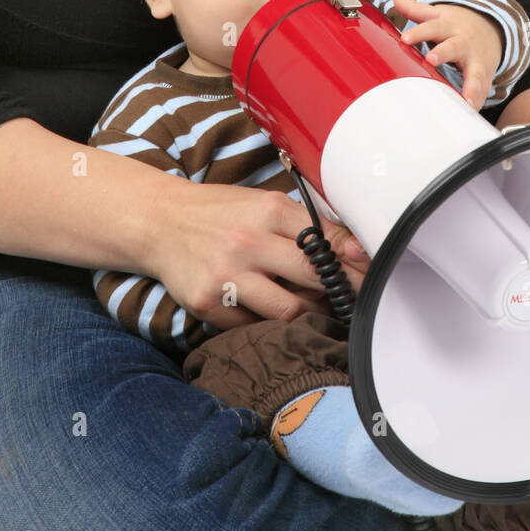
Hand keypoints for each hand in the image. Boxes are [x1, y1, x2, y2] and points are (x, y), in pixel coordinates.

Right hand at [146, 181, 370, 331]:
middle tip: (353, 300)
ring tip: (311, 307)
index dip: (354, 264)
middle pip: (313, 277)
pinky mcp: (207, 303)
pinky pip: (253, 325)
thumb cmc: (220, 214)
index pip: (326, 242)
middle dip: (341, 292)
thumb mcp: (264, 205)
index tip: (370, 276)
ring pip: (288, 311)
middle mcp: (248, 242)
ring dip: (307, 313)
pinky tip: (270, 310)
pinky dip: (268, 323)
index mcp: (268, 210)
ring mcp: (226, 275)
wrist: (159, 222)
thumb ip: (308, 225)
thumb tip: (358, 250)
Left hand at [392, 0, 504, 111]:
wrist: (492, 29)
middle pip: (452, 47)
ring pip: (474, 73)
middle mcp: (463, 43)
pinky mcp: (484, 76)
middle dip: (443, 53)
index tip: (405, 38)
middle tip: (431, 59)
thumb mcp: (439, 15)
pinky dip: (478, 101)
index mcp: (448, 27)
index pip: (431, 27)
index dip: (418, 32)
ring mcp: (476, 60)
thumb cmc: (458, 25)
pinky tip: (472, 111)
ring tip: (465, 99)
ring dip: (470, 86)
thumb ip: (415, 8)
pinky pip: (482, 90)